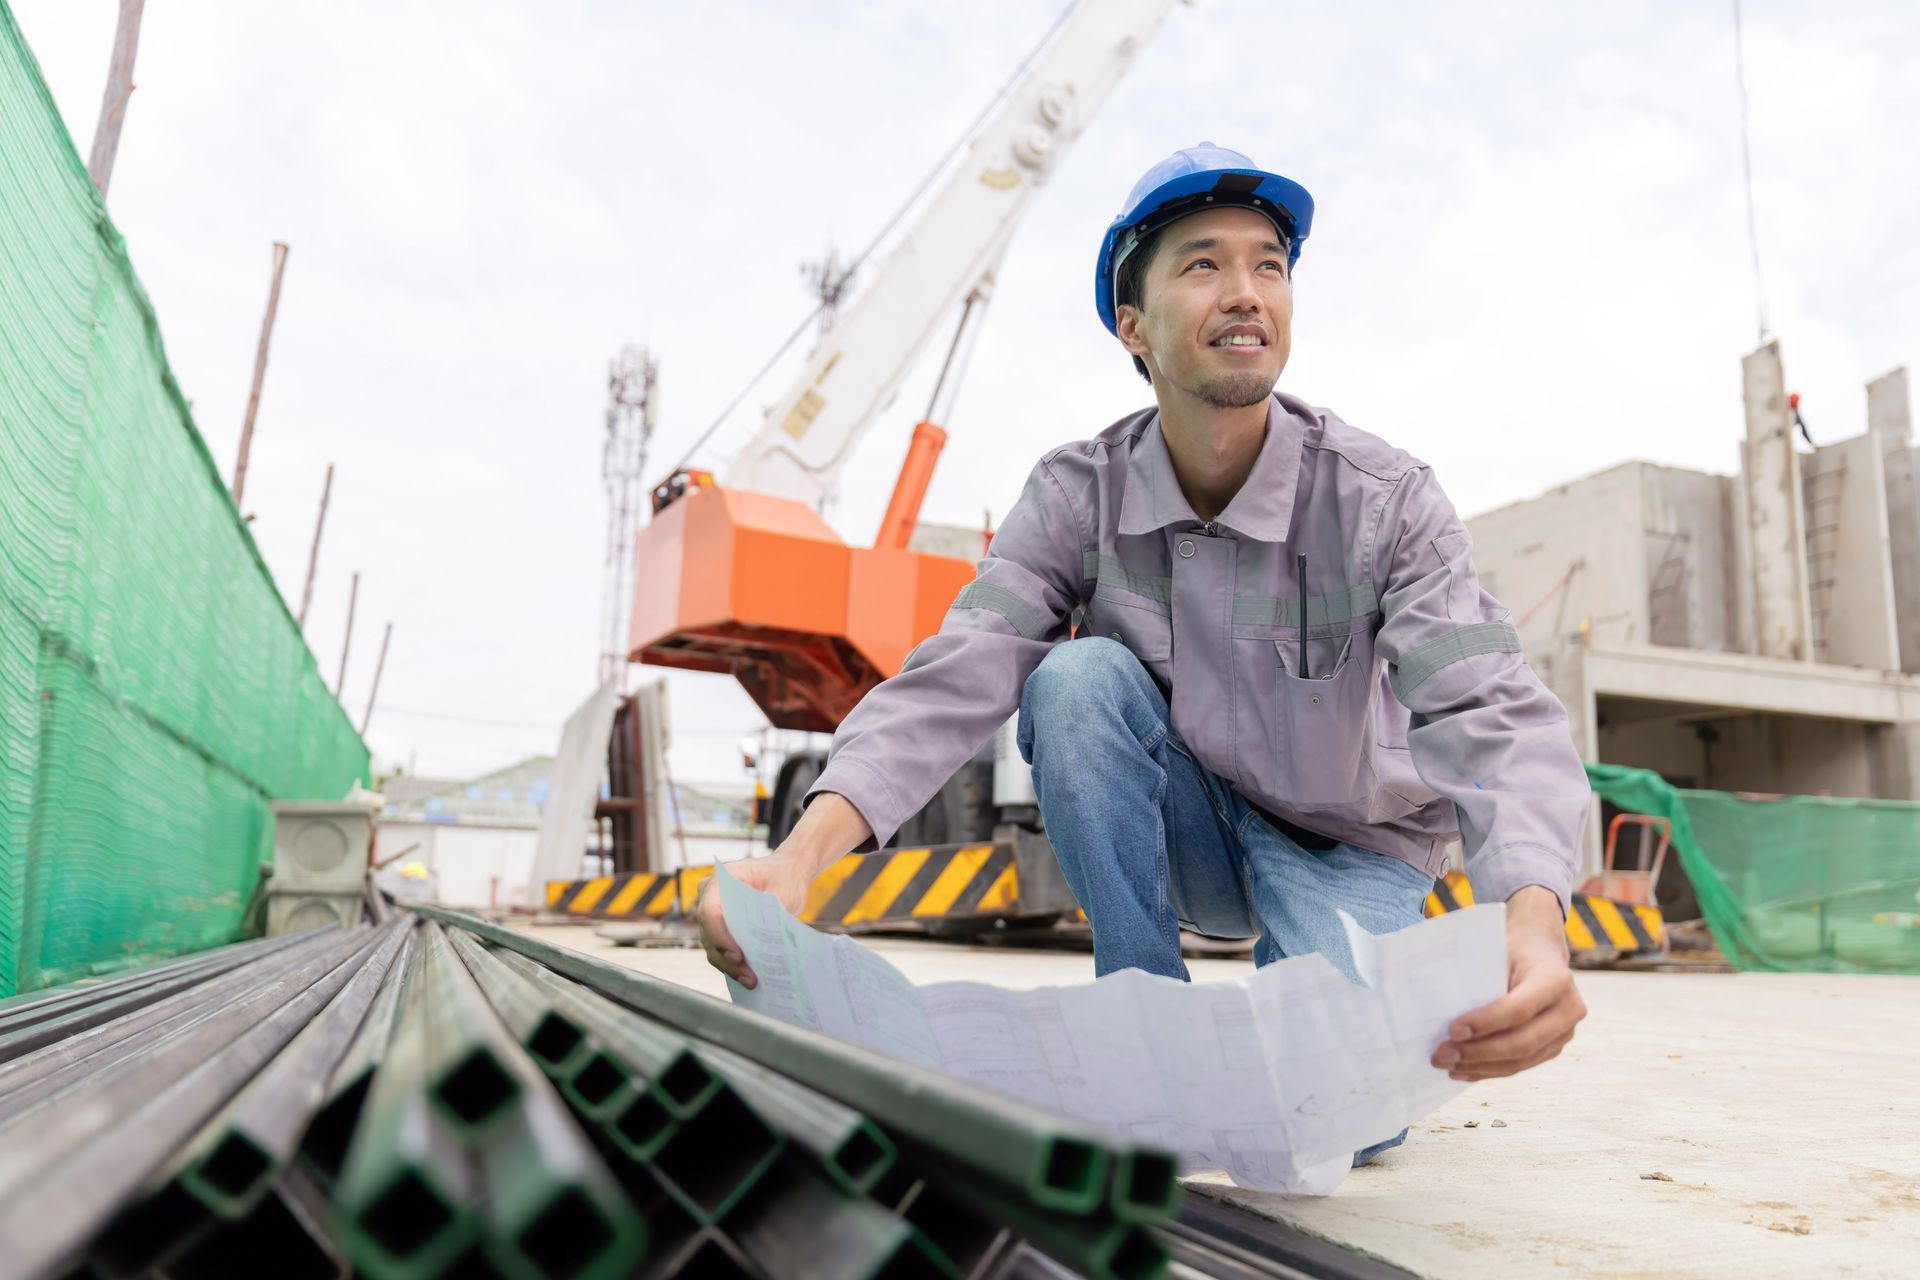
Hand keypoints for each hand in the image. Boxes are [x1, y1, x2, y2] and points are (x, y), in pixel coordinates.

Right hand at [695, 791, 872, 987]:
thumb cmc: (785, 877)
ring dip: (730, 967)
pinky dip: (734, 964)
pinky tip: (750, 977)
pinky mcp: (722, 928)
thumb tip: (765, 945)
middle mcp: (710, 896)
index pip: (710, 911)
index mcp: (722, 879)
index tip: (738, 956)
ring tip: (751, 982)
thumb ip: (771, 914)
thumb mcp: (784, 891)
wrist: (787, 873)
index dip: (721, 936)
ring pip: (713, 946)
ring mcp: (714, 913)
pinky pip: (721, 949)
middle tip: (749, 977)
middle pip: (709, 933)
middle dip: (727, 959)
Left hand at [1430, 885, 1585, 1080]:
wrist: (1540, 949)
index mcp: (1556, 980)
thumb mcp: (1497, 951)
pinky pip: (1521, 1065)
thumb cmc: (1511, 948)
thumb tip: (1434, 1005)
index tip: (1452, 1030)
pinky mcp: (1554, 1047)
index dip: (1485, 1023)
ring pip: (1521, 1060)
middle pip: (1522, 1042)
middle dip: (1478, 1052)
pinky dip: (1490, 1070)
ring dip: (1481, 1066)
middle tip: (1441, 1055)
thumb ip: (1477, 977)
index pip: (1519, 1010)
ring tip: (1447, 1064)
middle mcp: (1569, 1009)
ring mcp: (1565, 1032)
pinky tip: (1463, 1070)